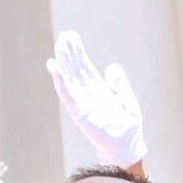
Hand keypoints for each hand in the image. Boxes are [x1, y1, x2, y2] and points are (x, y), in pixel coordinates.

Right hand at [46, 32, 148, 173]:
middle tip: (64, 35)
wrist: (127, 147)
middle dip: (69, 53)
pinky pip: (67, 94)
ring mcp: (82, 103)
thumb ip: (119, 84)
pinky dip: (61, 81)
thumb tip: (112, 67)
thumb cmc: (128, 128)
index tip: (71, 37)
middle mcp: (87, 95)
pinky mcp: (79, 112)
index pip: (84, 67)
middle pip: (75, 69)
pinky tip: (55, 67)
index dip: (77, 53)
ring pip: (69, 78)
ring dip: (63, 62)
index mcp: (98, 90)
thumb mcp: (126, 100)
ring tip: (60, 45)